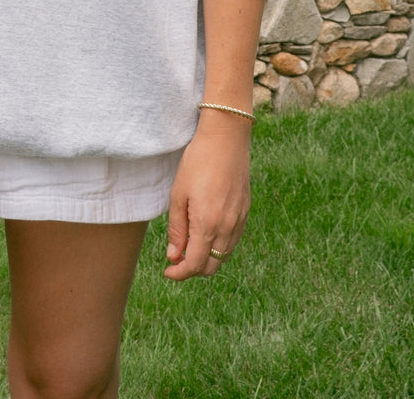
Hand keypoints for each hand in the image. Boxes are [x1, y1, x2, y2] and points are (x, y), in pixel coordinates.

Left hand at [163, 116, 251, 280]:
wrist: (226, 139)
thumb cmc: (197, 163)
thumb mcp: (178, 194)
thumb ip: (177, 229)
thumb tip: (174, 256)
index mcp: (208, 225)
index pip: (195, 265)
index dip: (180, 273)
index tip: (168, 271)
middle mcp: (227, 228)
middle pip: (211, 266)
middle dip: (192, 269)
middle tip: (176, 259)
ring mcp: (240, 220)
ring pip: (223, 255)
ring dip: (206, 258)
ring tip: (188, 245)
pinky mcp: (246, 211)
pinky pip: (232, 240)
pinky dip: (218, 246)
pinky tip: (206, 232)